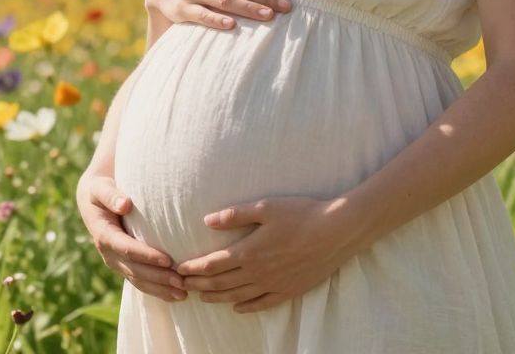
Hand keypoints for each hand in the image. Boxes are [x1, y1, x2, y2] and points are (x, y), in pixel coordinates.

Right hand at [75, 170, 187, 301]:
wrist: (93, 200)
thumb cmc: (101, 190)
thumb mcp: (101, 188)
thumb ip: (111, 195)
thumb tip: (125, 204)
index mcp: (103, 234)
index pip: (126, 248)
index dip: (146, 256)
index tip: (167, 260)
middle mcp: (108, 253)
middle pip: (135, 270)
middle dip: (158, 278)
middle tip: (182, 282)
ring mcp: (116, 262)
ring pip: (138, 280)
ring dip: (160, 289)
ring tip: (183, 294)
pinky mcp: (124, 265)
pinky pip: (140, 281)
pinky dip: (157, 290)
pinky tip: (174, 295)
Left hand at [174, 195, 368, 312]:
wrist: (336, 231)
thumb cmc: (301, 213)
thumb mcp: (265, 207)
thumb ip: (234, 215)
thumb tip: (207, 220)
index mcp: (249, 251)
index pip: (212, 265)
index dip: (193, 268)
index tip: (179, 269)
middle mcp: (258, 272)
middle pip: (220, 284)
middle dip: (198, 285)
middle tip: (182, 285)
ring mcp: (273, 284)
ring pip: (238, 296)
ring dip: (217, 298)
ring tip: (202, 298)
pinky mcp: (289, 290)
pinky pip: (262, 304)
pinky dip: (246, 307)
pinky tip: (237, 308)